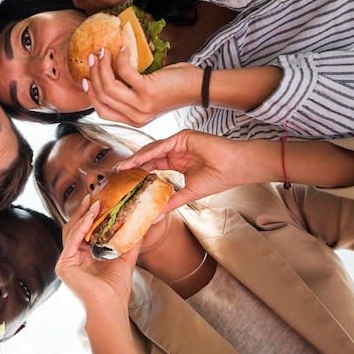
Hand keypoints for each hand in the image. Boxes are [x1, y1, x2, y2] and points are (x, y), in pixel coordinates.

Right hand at [56, 197, 139, 312]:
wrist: (110, 306)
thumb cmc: (116, 289)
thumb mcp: (125, 258)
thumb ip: (131, 241)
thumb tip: (142, 224)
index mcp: (83, 257)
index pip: (84, 231)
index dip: (90, 215)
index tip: (99, 200)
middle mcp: (72, 258)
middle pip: (75, 228)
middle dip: (84, 211)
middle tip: (94, 195)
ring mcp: (66, 262)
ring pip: (71, 231)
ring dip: (83, 216)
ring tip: (95, 203)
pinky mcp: (63, 265)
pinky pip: (71, 241)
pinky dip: (81, 227)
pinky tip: (90, 217)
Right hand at [84, 47, 199, 126]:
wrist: (196, 88)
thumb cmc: (172, 88)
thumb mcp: (146, 97)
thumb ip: (128, 94)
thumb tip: (106, 74)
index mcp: (133, 120)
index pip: (102, 111)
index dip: (90, 94)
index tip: (84, 78)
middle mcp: (135, 116)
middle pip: (103, 96)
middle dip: (94, 74)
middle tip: (94, 57)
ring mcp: (141, 105)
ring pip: (110, 86)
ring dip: (104, 66)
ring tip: (104, 52)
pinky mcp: (148, 90)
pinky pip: (124, 72)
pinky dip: (121, 58)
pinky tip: (124, 50)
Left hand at [117, 129, 244, 213]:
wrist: (236, 168)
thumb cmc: (219, 178)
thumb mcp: (188, 193)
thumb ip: (170, 202)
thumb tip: (155, 216)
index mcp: (178, 162)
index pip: (153, 166)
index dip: (139, 172)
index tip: (125, 181)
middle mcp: (177, 151)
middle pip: (149, 156)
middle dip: (133, 165)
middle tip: (117, 173)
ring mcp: (179, 142)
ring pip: (152, 149)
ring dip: (137, 158)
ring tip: (123, 168)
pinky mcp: (183, 137)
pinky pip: (161, 145)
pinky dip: (148, 153)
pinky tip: (137, 161)